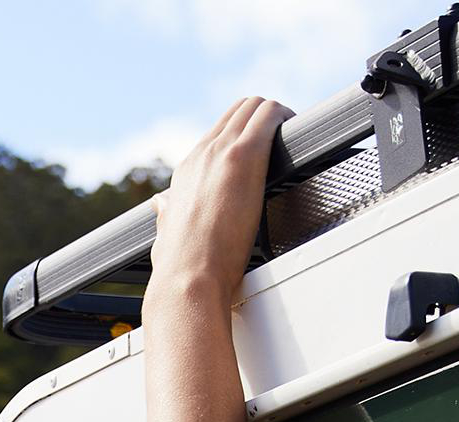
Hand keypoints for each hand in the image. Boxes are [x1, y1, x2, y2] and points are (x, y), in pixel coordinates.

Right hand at [149, 97, 291, 308]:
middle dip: (263, 118)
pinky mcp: (243, 156)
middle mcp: (201, 155)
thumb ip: (167, 213)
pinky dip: (286, 118)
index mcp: (186, 172)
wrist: (186, 280)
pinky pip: (269, 115)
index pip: (218, 132)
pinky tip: (296, 134)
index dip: (243, 134)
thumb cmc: (181, 269)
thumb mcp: (166, 234)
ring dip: (277, 115)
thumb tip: (162, 205)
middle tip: (282, 138)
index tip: (260, 150)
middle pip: (238, 110)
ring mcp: (221, 152)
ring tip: (292, 136)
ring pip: (254, 105)